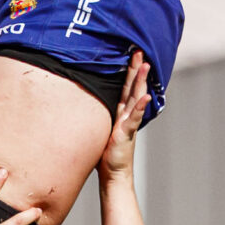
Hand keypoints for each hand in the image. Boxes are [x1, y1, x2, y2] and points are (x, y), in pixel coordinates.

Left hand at [99, 55, 149, 183]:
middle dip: (137, 69)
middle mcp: (127, 115)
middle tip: (140, 51)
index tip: (131, 54)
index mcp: (121, 112)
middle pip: (132, 87)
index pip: (126, 87)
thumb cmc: (106, 153)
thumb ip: (96, 116)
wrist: (114, 173)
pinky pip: (134, 118)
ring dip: (141, 81)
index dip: (129, 71)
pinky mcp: (126, 133)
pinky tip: (144, 97)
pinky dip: (140, 107)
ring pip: (136, 98)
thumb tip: (77, 103)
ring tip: (146, 66)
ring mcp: (128, 123)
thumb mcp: (100, 129)